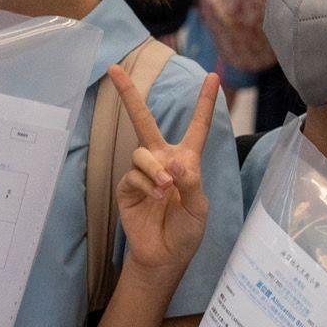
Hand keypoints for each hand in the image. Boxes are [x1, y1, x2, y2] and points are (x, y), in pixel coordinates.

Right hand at [109, 66, 218, 278]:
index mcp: (187, 160)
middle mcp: (163, 160)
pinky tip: (155, 197)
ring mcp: (143, 172)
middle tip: (114, 69)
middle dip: (129, 94)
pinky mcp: (128, 188)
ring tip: (166, 189)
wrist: (165, 256)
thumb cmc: (186, 231)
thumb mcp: (199, 207)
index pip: (198, 126)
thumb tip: (174, 163)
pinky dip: (146, 183)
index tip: (212, 76)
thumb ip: (190, 182)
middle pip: (144, 120)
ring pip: (142, 152)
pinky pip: (133, 174)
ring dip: (155, 168)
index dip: (204, 102)